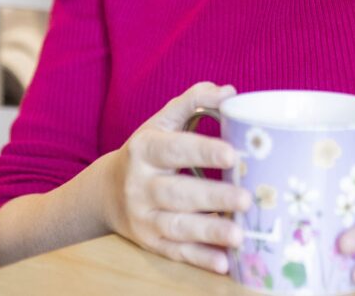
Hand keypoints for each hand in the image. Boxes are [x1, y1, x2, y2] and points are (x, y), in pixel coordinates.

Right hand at [103, 81, 250, 274]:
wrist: (108, 191)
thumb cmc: (149, 151)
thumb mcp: (162, 122)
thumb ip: (193, 102)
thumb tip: (230, 92)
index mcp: (145, 149)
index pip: (174, 149)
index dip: (202, 151)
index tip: (231, 154)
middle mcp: (140, 184)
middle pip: (177, 193)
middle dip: (212, 197)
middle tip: (246, 198)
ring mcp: (143, 216)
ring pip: (176, 227)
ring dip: (209, 233)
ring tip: (240, 235)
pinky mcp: (149, 242)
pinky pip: (176, 252)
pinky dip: (199, 259)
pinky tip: (224, 262)